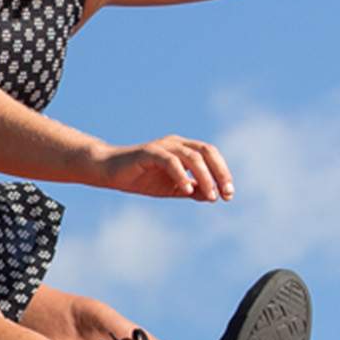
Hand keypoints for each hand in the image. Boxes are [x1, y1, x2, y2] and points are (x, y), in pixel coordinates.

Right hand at [93, 136, 233, 201]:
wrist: (110, 172)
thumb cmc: (141, 178)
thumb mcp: (171, 188)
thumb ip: (191, 190)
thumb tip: (212, 196)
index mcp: (183, 149)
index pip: (211, 155)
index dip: (223, 172)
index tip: (229, 194)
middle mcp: (176, 143)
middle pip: (206, 151)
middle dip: (220, 172)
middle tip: (226, 193)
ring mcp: (162, 146)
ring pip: (192, 157)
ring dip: (204, 177)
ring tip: (210, 196)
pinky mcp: (149, 152)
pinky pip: (170, 161)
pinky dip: (181, 175)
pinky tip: (186, 190)